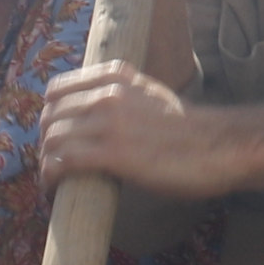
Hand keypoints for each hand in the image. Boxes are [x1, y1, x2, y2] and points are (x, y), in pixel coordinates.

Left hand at [41, 59, 254, 193]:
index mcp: (115, 75)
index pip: (56, 89)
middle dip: (44, 142)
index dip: (48, 114)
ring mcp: (109, 122)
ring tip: (53, 180)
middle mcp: (107, 93)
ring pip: (52, 138)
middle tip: (52, 163)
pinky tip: (54, 189)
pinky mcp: (113, 153)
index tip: (53, 134)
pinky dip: (51, 176)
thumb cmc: (190, 130)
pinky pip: (63, 161)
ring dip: (45, 162)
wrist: (219, 146)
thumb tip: (96, 118)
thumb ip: (121, 98)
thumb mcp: (150, 95)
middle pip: (49, 115)